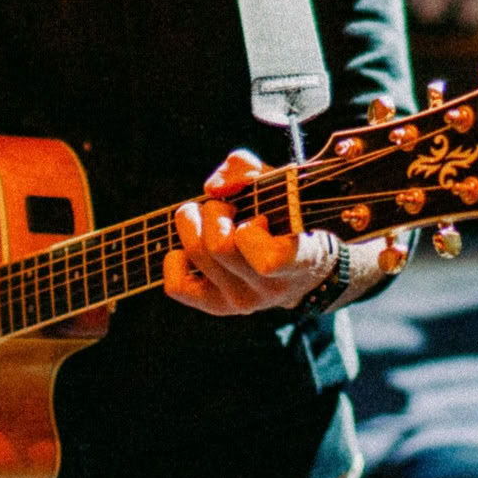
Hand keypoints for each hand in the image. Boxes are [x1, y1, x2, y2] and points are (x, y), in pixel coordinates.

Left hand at [164, 150, 338, 315]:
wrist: (301, 269)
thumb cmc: (289, 217)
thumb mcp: (282, 184)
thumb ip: (247, 169)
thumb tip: (212, 188)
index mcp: (297, 262)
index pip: (267, 260)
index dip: (250, 231)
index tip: (260, 218)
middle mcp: (269, 288)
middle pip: (218, 246)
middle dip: (215, 211)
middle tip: (226, 207)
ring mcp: (242, 302)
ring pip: (197, 255)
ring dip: (193, 224)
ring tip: (209, 220)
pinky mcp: (218, 307)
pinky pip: (177, 285)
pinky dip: (175, 259)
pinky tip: (191, 249)